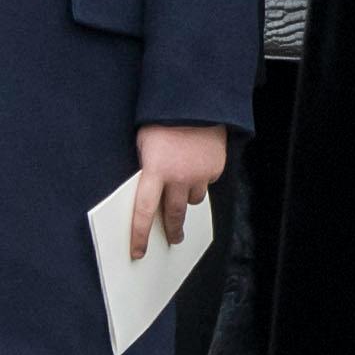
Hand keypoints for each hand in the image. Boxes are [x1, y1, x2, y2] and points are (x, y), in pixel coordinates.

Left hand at [131, 124, 227, 256]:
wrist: (196, 102)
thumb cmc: (163, 120)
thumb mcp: (145, 144)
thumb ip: (148, 169)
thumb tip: (151, 189)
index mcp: (154, 172)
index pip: (143, 212)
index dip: (139, 235)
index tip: (138, 252)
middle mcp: (178, 178)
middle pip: (174, 214)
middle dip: (173, 229)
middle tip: (174, 238)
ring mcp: (199, 175)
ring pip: (194, 199)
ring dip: (188, 196)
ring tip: (185, 183)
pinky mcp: (216, 168)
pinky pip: (207, 181)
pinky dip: (202, 177)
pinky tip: (198, 161)